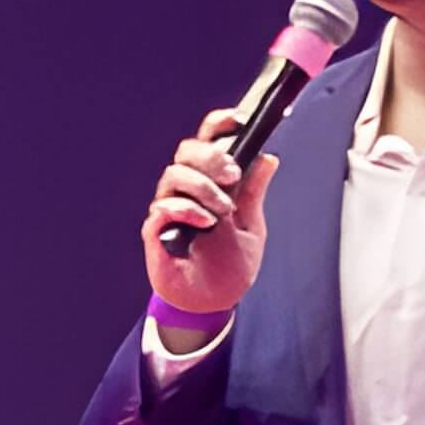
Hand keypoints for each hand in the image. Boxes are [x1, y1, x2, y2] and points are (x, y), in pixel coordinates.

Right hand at [141, 121, 267, 329]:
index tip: (239, 120)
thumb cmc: (229, 265)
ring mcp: (169, 206)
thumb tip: (268, 159)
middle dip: (211, 157)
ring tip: (222, 211)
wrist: (211, 304)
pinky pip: (164, 206)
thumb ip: (254, 193)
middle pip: (187, 150)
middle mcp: (186, 188)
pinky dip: (186, 210)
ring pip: (175, 174)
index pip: (209, 140)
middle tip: (231, 176)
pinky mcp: (156, 229)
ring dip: (202, 187)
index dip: (220, 124)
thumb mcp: (251, 227)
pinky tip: (204, 222)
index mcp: (210, 181)